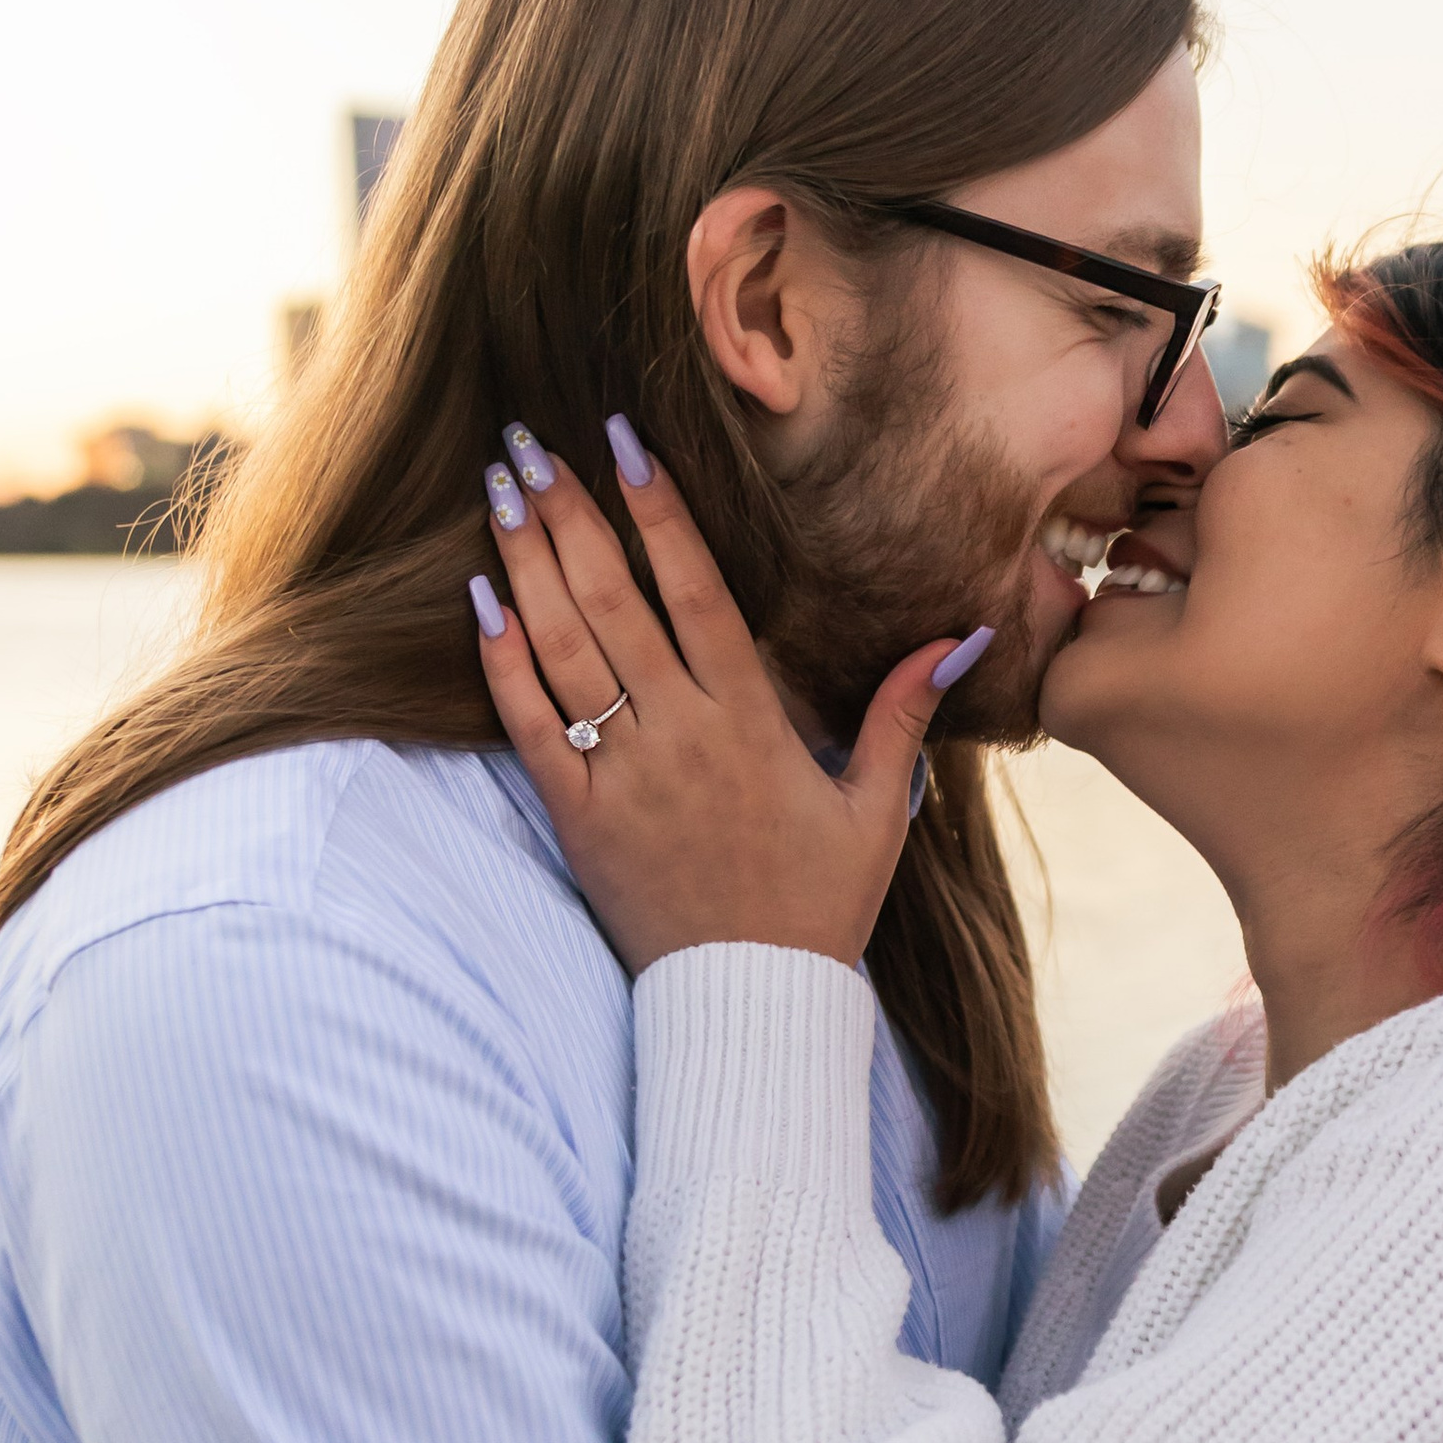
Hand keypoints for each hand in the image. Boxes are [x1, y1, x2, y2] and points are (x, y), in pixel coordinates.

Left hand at [471, 425, 984, 976]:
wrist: (751, 999)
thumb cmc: (818, 904)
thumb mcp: (878, 810)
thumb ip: (905, 715)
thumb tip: (962, 637)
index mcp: (752, 722)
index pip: (695, 590)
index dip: (657, 511)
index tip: (623, 442)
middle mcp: (681, 736)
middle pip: (613, 600)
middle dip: (569, 514)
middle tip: (529, 444)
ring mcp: (622, 776)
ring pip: (563, 649)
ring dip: (525, 564)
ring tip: (499, 492)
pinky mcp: (577, 819)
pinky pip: (530, 727)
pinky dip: (502, 662)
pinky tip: (480, 599)